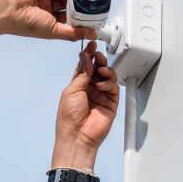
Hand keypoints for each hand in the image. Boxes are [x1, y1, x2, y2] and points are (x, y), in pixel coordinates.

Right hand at [0, 0, 97, 40]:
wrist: (9, 11)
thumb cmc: (25, 24)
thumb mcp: (55, 31)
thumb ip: (74, 33)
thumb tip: (90, 35)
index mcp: (49, 22)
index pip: (68, 18)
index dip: (79, 16)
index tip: (90, 16)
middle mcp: (46, 9)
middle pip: (66, 4)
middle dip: (77, 3)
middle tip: (88, 3)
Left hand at [52, 41, 119, 169]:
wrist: (77, 136)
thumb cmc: (68, 117)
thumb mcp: (71, 90)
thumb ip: (82, 73)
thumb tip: (86, 57)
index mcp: (78, 85)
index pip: (85, 66)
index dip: (89, 55)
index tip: (91, 45)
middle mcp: (90, 89)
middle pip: (98, 69)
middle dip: (99, 60)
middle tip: (98, 54)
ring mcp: (101, 96)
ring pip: (108, 76)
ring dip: (106, 70)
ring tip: (102, 70)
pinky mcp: (111, 103)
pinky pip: (114, 88)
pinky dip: (109, 83)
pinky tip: (102, 85)